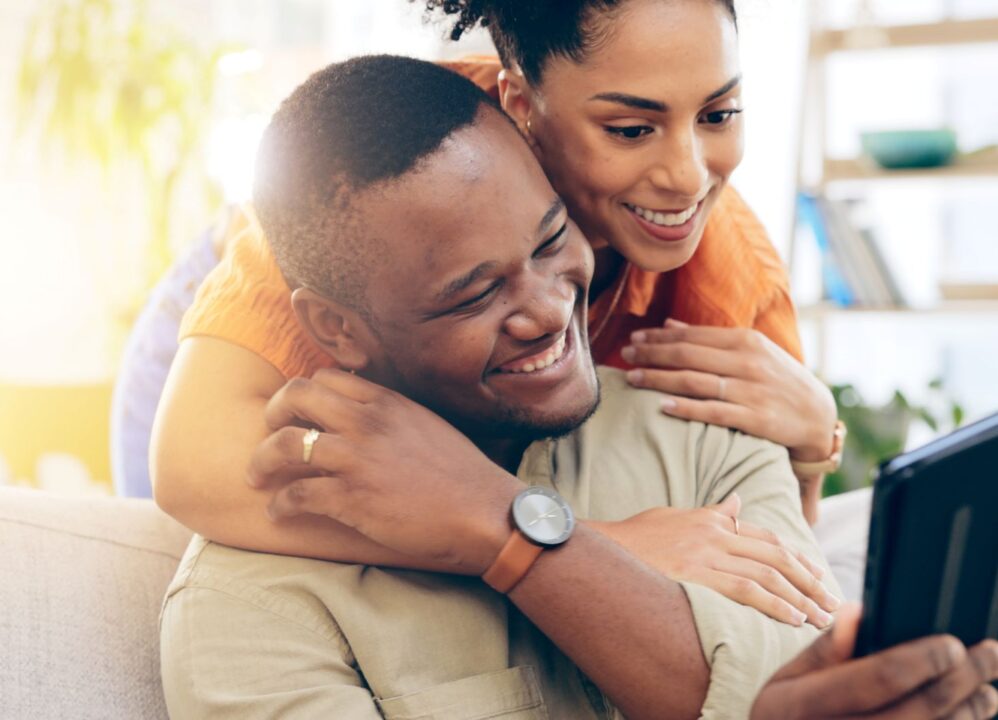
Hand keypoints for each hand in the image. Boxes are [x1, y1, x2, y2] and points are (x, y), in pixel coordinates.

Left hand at [246, 369, 522, 573]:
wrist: (484, 513)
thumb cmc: (462, 474)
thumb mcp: (427, 426)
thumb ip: (392, 416)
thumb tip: (366, 417)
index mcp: (386, 401)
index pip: (324, 377)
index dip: (303, 394)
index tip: (298, 414)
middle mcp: (367, 421)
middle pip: (295, 395)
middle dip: (272, 414)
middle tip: (269, 435)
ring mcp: (357, 458)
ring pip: (283, 444)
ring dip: (261, 461)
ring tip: (257, 477)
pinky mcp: (352, 498)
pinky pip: (295, 494)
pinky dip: (279, 504)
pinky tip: (279, 512)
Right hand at [590, 494, 839, 627]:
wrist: (602, 549)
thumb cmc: (634, 538)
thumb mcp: (676, 516)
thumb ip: (711, 512)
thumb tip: (737, 501)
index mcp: (713, 521)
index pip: (766, 537)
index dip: (797, 557)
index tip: (817, 576)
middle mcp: (715, 534)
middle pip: (775, 555)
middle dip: (808, 580)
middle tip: (830, 601)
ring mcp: (706, 554)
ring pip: (767, 573)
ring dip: (798, 597)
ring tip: (818, 616)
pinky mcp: (695, 575)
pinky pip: (745, 589)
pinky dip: (773, 603)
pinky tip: (791, 617)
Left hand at [622, 319, 836, 463]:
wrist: (817, 415)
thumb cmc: (776, 379)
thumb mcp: (750, 351)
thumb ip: (709, 339)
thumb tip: (669, 324)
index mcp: (746, 341)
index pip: (692, 335)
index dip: (659, 337)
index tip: (633, 338)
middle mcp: (748, 362)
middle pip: (688, 355)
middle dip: (652, 354)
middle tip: (625, 355)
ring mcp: (751, 390)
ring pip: (695, 381)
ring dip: (659, 379)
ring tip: (632, 378)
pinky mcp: (756, 419)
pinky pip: (713, 412)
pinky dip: (687, 408)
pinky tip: (662, 406)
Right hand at [752, 604, 997, 718]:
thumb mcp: (786, 680)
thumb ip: (825, 649)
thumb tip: (860, 611)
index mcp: (805, 705)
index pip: (878, 678)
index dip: (922, 659)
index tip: (952, 643)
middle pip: (918, 712)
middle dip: (961, 682)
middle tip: (989, 654)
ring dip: (968, 715)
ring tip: (989, 692)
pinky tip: (967, 719)